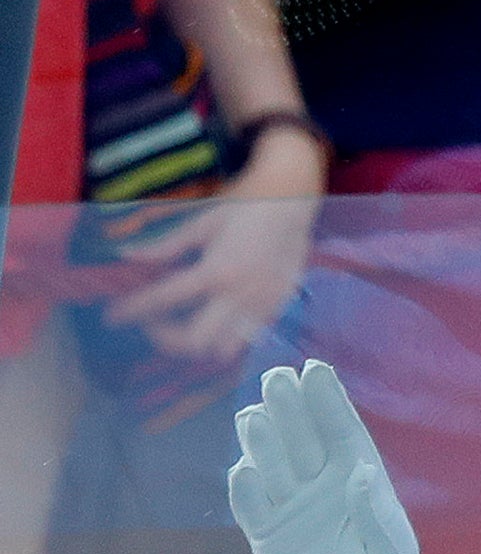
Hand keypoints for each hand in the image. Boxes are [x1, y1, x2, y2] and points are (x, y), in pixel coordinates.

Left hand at [106, 127, 324, 361]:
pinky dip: (224, 339)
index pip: (164, 300)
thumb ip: (165, 246)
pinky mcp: (276, 310)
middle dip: (165, 338)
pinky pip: (246, 340)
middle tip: (153, 323)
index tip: (112, 316)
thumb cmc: (246, 207)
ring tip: (183, 326)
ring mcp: (260, 307)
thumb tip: (126, 254)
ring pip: (222, 350)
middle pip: (193, 341)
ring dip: (198, 344)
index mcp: (215, 272)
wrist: (296, 204)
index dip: (132, 310)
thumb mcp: (202, 222)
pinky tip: (214, 321)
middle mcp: (238, 297)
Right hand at [230, 360, 426, 553]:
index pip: (343, 433)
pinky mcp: (267, 537)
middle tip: (277, 377)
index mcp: (361, 482)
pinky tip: (244, 469)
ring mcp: (292, 510)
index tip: (316, 369)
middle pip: (303, 439)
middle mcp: (323, 488)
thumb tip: (357, 473)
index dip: (329, 402)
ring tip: (254, 415)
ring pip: (274, 465)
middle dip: (291, 408)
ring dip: (264, 440)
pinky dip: (246, 489)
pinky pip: (253, 507)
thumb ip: (375, 514)